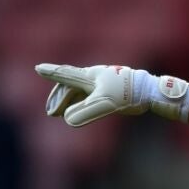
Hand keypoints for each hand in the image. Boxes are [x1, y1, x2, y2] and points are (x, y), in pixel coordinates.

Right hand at [35, 63, 188, 126]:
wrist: (150, 91)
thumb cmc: (128, 95)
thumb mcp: (106, 105)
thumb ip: (86, 112)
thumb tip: (67, 120)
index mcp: (90, 76)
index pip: (66, 75)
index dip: (52, 73)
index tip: (38, 68)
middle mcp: (94, 76)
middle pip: (69, 85)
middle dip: (58, 98)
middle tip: (51, 113)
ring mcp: (102, 82)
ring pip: (79, 90)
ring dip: (67, 101)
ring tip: (58, 114)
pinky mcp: (110, 89)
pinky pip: (88, 94)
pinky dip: (79, 102)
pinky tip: (77, 110)